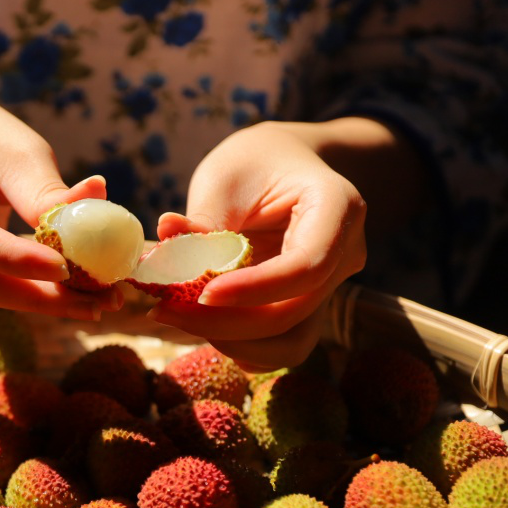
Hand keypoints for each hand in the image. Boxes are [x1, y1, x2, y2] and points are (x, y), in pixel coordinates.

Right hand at [0, 96, 122, 320]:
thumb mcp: (14, 148)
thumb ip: (44, 187)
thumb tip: (96, 205)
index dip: (12, 259)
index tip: (67, 269)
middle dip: (34, 294)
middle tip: (96, 302)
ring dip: (37, 301)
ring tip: (94, 302)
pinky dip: (26, 293)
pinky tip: (69, 295)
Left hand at [148, 120, 369, 371]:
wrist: (283, 163)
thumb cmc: (254, 162)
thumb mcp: (224, 178)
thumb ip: (202, 221)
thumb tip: (162, 246)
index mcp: (337, 208)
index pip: (304, 267)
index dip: (251, 290)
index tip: (198, 294)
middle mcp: (344, 254)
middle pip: (293, 313)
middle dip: (226, 322)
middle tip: (164, 310)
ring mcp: (329, 286)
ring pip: (290, 342)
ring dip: (231, 341)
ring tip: (176, 316)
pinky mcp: (306, 305)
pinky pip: (280, 344)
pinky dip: (239, 343)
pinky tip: (197, 323)